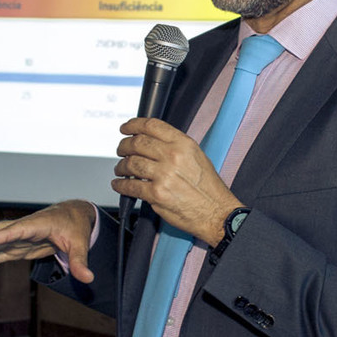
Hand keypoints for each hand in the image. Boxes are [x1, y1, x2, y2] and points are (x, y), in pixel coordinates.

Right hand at [0, 200, 96, 281]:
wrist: (70, 216)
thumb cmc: (74, 227)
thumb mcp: (80, 242)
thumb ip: (80, 261)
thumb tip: (87, 279)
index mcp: (37, 224)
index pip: (18, 230)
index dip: (2, 236)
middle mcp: (19, 230)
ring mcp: (13, 240)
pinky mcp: (11, 249)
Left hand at [111, 117, 240, 245]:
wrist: (217, 212)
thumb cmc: (209, 188)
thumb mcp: (197, 156)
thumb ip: (175, 146)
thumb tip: (152, 142)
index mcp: (183, 144)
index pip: (151, 126)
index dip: (133, 124)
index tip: (125, 128)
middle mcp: (173, 156)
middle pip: (137, 143)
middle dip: (124, 146)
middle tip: (121, 150)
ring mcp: (164, 175)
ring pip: (131, 163)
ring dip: (121, 166)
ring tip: (120, 169)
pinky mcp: (157, 194)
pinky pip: (130, 185)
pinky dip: (120, 185)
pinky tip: (119, 184)